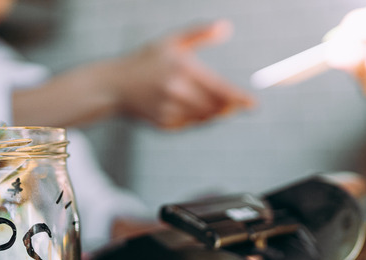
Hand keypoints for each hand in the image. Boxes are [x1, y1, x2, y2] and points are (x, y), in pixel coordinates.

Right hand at [113, 20, 253, 129]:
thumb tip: (225, 27)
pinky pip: (188, 125)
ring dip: (214, 114)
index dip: (239, 99)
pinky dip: (195, 120)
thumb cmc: (144, 61)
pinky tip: (191, 110)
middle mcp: (176, 92)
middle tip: (236, 105)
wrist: (113, 85)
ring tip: (216, 106)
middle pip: (215, 107)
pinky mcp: (162, 123)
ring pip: (203, 119)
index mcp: (182, 69)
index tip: (253, 105)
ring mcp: (169, 110)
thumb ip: (200, 34)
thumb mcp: (171, 42)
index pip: (220, 89)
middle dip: (228, 107)